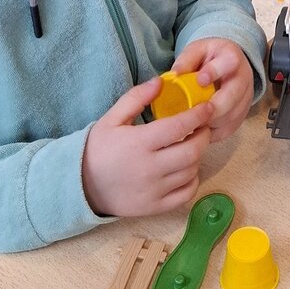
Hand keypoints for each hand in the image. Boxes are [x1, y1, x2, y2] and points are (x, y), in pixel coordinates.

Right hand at [81, 77, 212, 219]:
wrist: (81, 186)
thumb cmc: (98, 149)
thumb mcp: (112, 119)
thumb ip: (136, 98)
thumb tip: (161, 81)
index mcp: (139, 143)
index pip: (179, 127)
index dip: (198, 115)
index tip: (208, 107)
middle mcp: (149, 168)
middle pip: (192, 151)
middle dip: (204, 135)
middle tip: (203, 127)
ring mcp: (154, 190)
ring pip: (191, 171)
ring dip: (198, 156)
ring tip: (192, 145)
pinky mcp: (155, 207)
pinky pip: (186, 194)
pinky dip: (193, 180)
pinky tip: (186, 170)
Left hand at [172, 38, 254, 142]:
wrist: (229, 64)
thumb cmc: (209, 57)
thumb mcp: (197, 50)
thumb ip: (187, 60)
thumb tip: (174, 75)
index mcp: (231, 57)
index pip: (228, 62)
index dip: (214, 72)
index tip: (200, 80)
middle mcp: (243, 77)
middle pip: (233, 95)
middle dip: (213, 107)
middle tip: (194, 115)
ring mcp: (246, 97)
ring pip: (232, 115)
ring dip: (212, 122)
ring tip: (192, 125)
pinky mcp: (243, 114)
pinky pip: (230, 128)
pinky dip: (214, 133)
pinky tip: (199, 131)